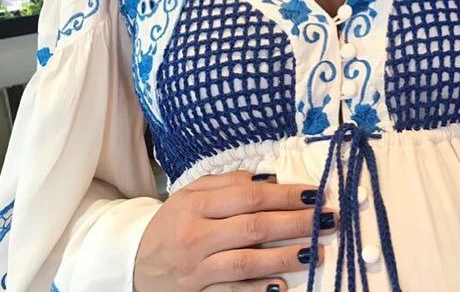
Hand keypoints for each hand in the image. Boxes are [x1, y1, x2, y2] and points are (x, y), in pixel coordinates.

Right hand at [133, 170, 337, 291]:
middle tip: (327, 219)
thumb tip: (269, 179)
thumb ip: (227, 182)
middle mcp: (197, 236)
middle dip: (295, 222)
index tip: (314, 194)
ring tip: (316, 249)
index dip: (286, 195)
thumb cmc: (172, 222)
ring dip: (285, 256)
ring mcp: (197, 270)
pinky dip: (258, 289)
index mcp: (196, 205)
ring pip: (248, 261)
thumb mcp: (191, 193)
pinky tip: (282, 285)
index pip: (250, 197)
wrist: (132, 263)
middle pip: (254, 227)